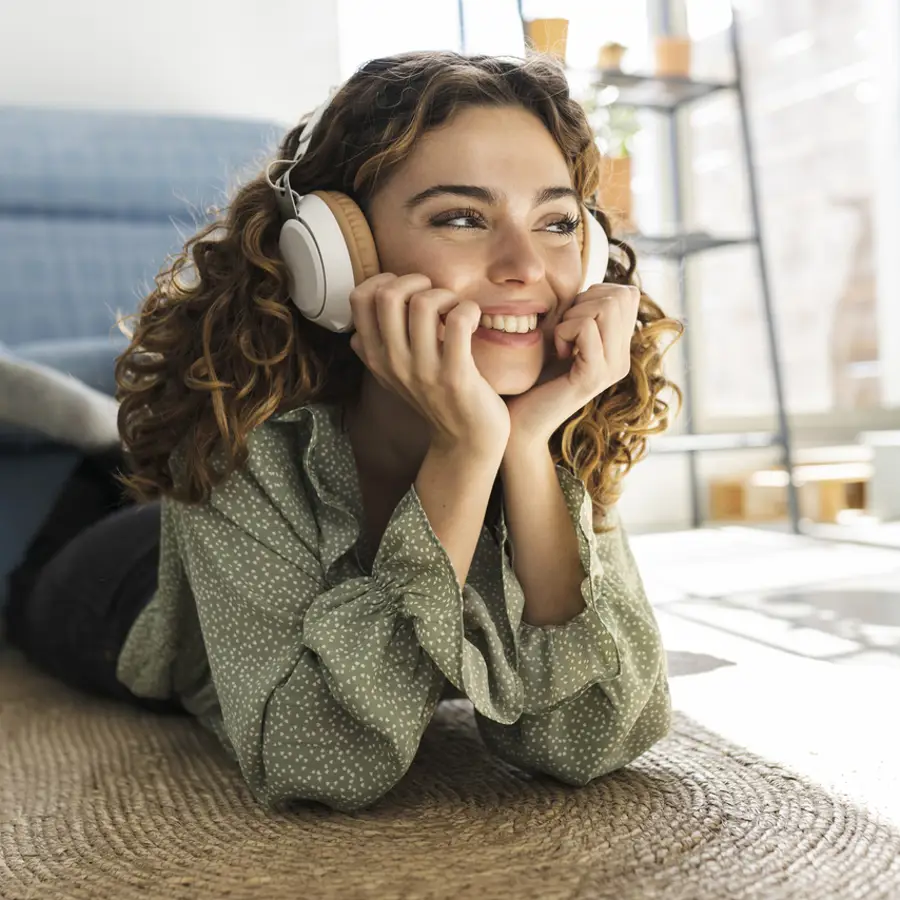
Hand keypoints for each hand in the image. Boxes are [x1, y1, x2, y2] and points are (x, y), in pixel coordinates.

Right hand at [349, 273, 510, 454]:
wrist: (466, 441)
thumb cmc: (436, 400)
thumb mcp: (393, 377)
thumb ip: (373, 352)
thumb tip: (354, 331)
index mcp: (376, 357)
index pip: (358, 298)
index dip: (384, 280)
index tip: (408, 292)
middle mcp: (393, 362)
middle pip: (388, 294)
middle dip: (416, 281)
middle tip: (436, 297)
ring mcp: (423, 370)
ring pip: (423, 303)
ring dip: (446, 296)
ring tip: (455, 311)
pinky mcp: (455, 376)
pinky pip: (458, 321)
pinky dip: (468, 310)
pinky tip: (473, 321)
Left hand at [504, 284, 640, 447]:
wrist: (518, 422)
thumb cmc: (532, 377)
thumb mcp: (560, 337)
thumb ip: (580, 314)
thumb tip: (592, 284)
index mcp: (619, 348)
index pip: (627, 293)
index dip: (594, 294)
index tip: (570, 322)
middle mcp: (622, 359)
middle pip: (620, 295)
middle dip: (583, 302)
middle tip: (564, 332)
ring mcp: (612, 369)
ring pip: (606, 307)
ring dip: (572, 317)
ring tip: (561, 343)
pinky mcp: (594, 376)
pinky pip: (586, 328)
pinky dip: (564, 332)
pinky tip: (557, 353)